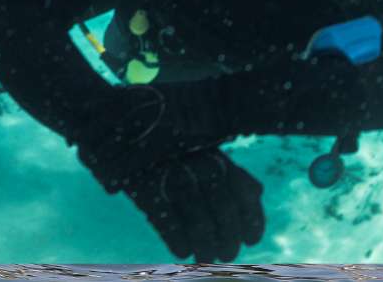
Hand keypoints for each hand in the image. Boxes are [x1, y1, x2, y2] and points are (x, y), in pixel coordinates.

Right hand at [113, 147, 263, 262]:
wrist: (126, 126)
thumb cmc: (175, 148)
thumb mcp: (206, 151)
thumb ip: (232, 170)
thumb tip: (256, 194)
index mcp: (217, 157)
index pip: (245, 193)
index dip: (252, 220)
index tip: (250, 240)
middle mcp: (199, 164)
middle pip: (224, 209)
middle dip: (229, 238)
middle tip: (227, 254)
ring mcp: (172, 175)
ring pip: (198, 220)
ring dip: (205, 245)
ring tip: (205, 256)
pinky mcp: (144, 186)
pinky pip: (166, 219)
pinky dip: (177, 239)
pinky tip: (182, 251)